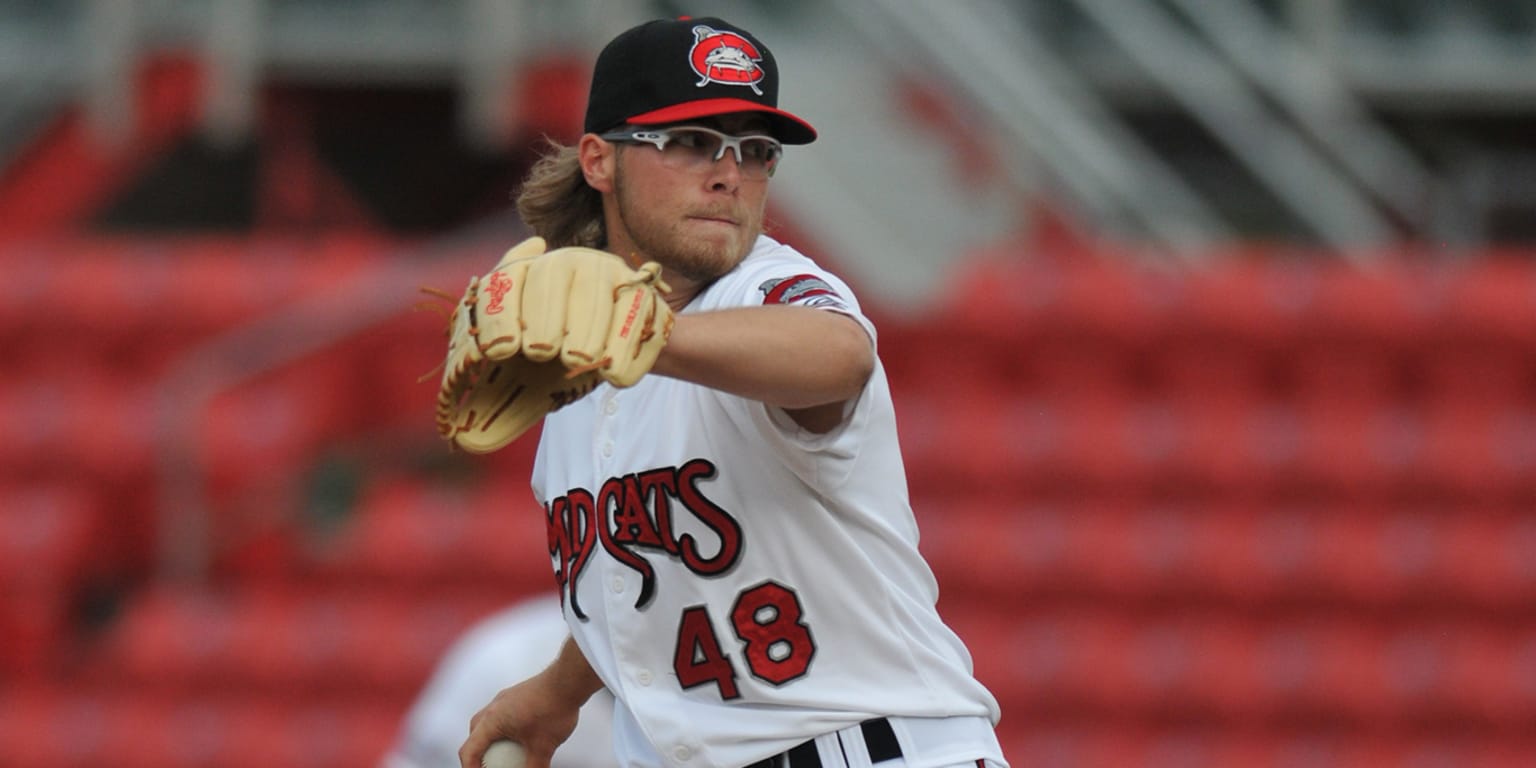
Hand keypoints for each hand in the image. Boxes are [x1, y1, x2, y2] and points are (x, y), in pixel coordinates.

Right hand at [458, 674, 580, 767]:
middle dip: (477, 753)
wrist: (568, 681)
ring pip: (487, 721)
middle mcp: (493, 707)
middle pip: (474, 734)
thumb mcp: (543, 747)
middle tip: (488, 766)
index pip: (468, 750)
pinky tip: (521, 735)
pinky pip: (501, 714)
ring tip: (503, 752)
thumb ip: (535, 767)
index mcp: (491, 721)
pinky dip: (504, 728)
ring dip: (490, 738)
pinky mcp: (516, 694)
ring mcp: (504, 698)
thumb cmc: (553, 711)